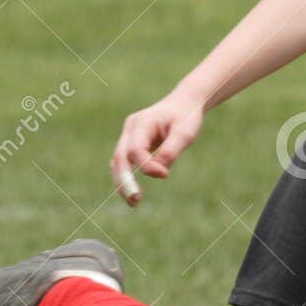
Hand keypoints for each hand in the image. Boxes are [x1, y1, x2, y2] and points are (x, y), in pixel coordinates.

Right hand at [111, 90, 203, 204]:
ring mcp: (129, 135)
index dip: (147, 165)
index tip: (165, 174)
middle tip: (135, 200)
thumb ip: (171, 151)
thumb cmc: (187, 117)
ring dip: (123, 182)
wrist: (185, 103)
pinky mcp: (132, 143)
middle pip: (120, 157)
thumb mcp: (185, 133)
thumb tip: (159, 172)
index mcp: (142, 122)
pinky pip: (125, 162)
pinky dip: (127, 177)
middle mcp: (130, 128)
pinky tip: (132, 192)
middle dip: (125, 180)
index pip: (136, 149)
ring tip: (133, 203)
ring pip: (119, 162)